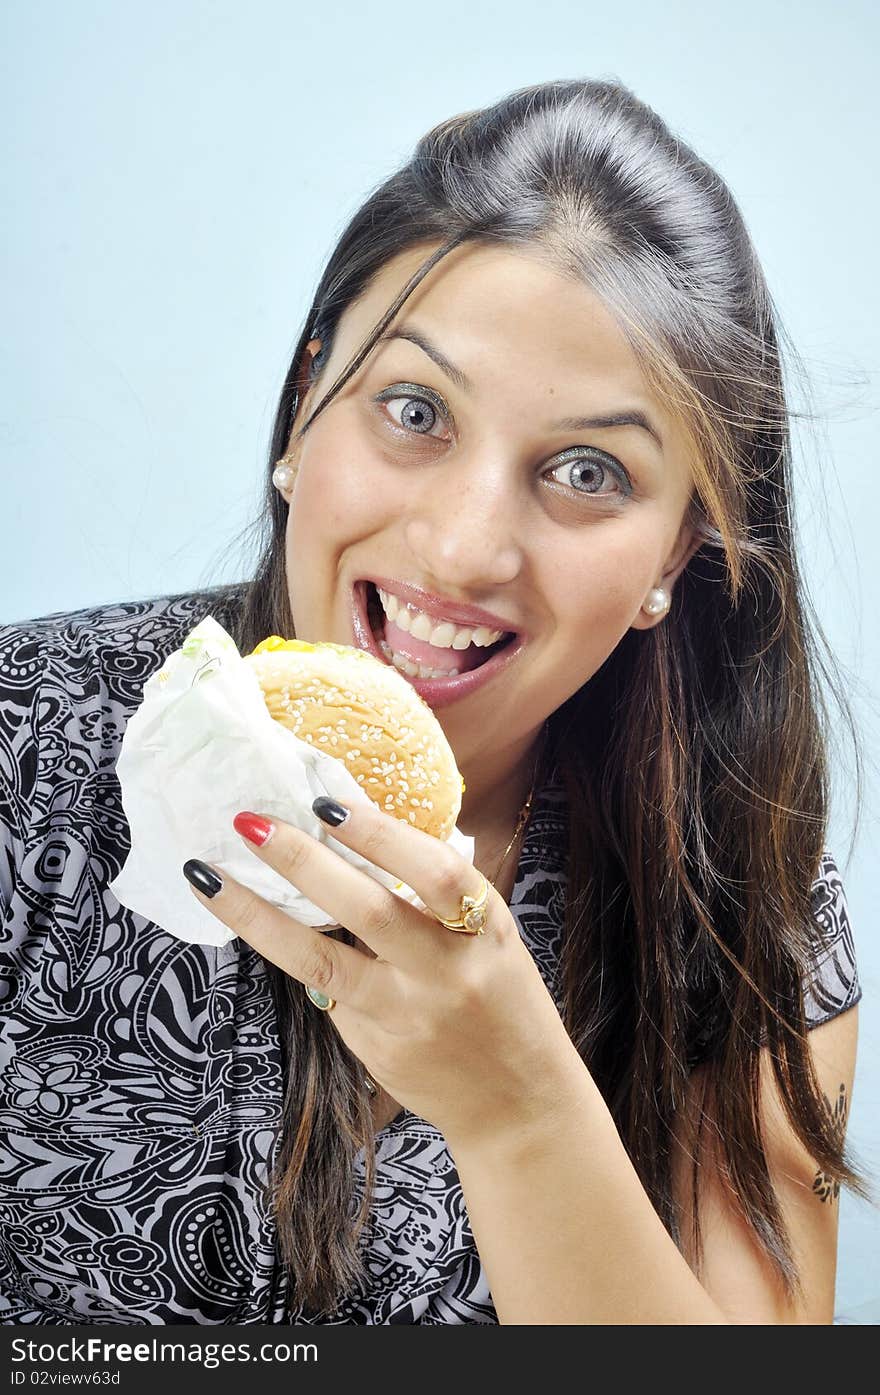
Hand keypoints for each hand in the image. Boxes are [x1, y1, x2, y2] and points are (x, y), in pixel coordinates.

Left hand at [183, 795, 582, 1150]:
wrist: (518, 1104)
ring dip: (256, 915)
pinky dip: (297, 958)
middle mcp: (447, 973)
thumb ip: (435, 897)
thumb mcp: (489, 939)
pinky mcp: (376, 1050)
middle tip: (250, 823)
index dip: (380, 835)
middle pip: (369, 911)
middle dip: (303, 861)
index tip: (326, 803)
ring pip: (319, 961)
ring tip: (210, 876)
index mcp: (485, 931)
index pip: (434, 872)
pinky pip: (326, 996)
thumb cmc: (501, 1000)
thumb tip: (354, 835)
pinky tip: (269, 930)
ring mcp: (407, 1016)